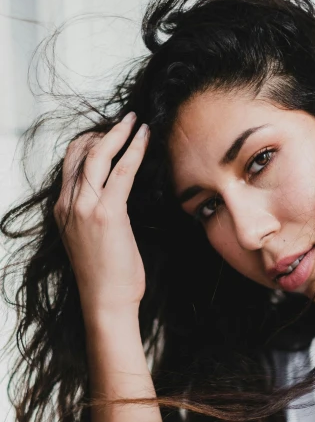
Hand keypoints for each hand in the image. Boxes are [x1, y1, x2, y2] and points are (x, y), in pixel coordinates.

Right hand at [53, 112, 149, 318]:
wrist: (105, 300)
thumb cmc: (104, 276)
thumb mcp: (88, 239)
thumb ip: (91, 214)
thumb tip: (110, 197)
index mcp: (62, 209)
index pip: (70, 162)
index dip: (90, 142)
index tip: (110, 133)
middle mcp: (68, 204)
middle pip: (80, 152)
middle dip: (104, 131)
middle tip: (126, 121)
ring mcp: (85, 207)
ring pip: (99, 154)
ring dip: (120, 133)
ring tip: (136, 122)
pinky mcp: (107, 212)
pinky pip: (121, 170)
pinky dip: (135, 150)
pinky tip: (145, 139)